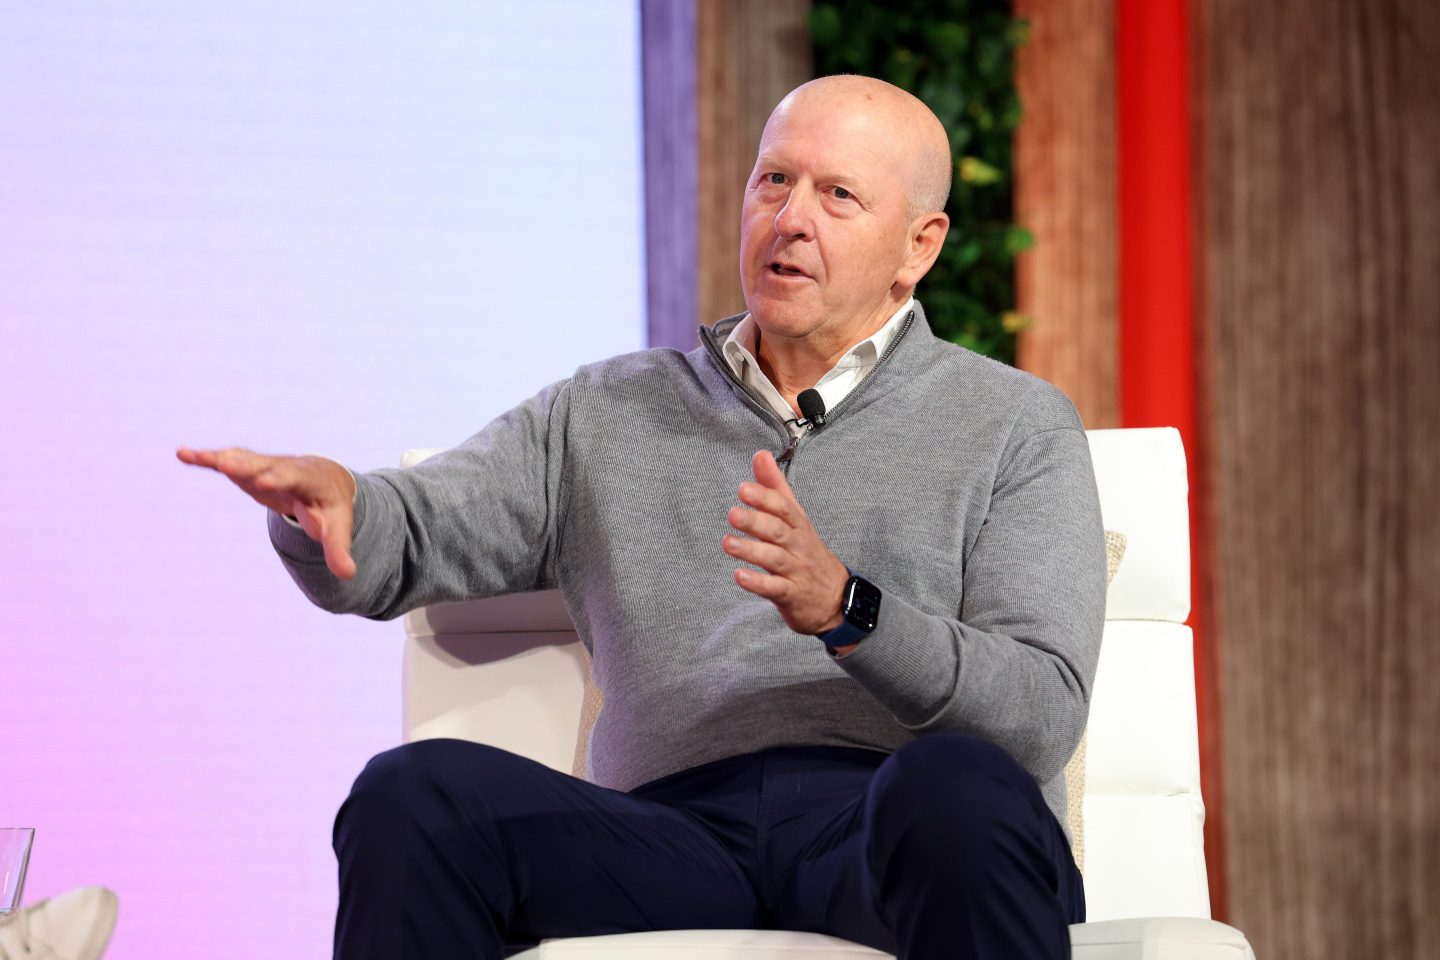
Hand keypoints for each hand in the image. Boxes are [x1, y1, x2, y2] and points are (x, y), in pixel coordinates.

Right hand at [176, 446, 357, 579]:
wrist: (323, 479)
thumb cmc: (329, 506)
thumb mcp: (337, 527)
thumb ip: (339, 549)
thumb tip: (348, 575)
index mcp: (310, 480)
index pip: (296, 477)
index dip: (280, 479)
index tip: (264, 481)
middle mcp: (286, 467)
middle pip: (267, 465)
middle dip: (249, 465)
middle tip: (228, 464)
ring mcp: (265, 466)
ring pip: (244, 460)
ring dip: (223, 459)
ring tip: (198, 456)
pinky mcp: (248, 468)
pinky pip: (226, 462)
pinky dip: (206, 458)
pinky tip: (183, 453)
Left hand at [723, 449, 849, 635]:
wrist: (837, 598)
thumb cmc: (808, 552)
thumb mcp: (796, 518)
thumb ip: (775, 487)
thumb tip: (760, 455)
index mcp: (799, 525)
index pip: (784, 508)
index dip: (765, 498)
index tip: (744, 489)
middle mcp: (798, 546)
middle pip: (778, 531)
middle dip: (756, 521)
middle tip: (733, 514)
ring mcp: (796, 571)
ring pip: (774, 559)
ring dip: (751, 550)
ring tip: (728, 543)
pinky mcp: (791, 595)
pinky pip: (775, 589)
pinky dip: (758, 583)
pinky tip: (740, 576)